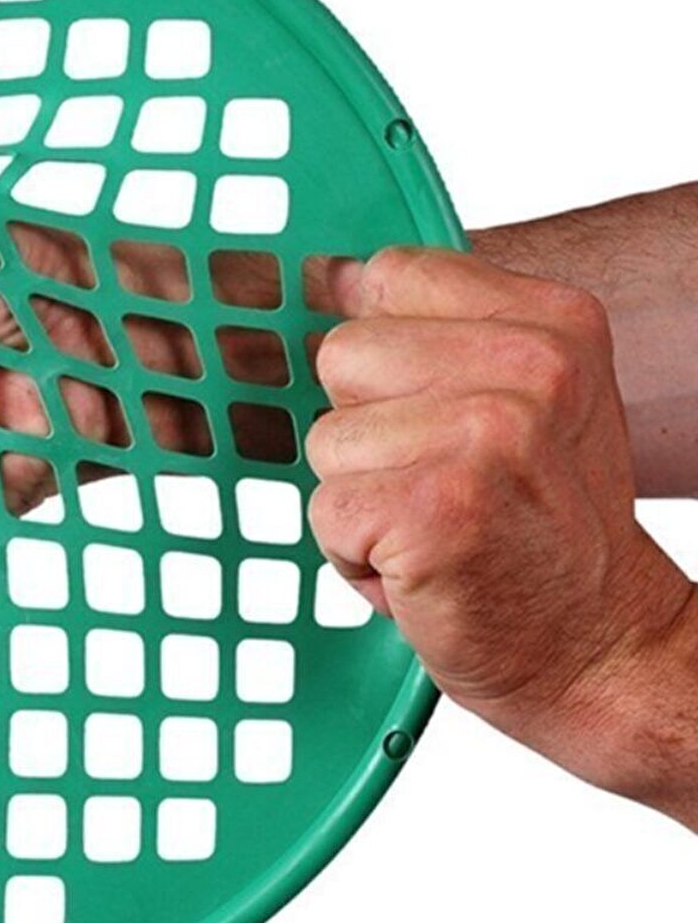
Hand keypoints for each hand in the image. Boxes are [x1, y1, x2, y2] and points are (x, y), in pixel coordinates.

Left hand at [307, 246, 697, 819]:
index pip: (390, 276)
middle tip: (441, 486)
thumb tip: (328, 277)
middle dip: (367, 430)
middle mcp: (531, 367)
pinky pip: (325, 509)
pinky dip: (355, 557)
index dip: (386, 356)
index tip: (429, 410)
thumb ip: (443, 332)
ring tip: (435, 530)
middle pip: (346, 355)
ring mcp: (485, 437)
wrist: (599, 646)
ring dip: (361, 500)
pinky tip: (423, 570)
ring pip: (327, 439)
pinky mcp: (434, 510)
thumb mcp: (532, 399)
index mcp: (554, 321)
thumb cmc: (545, 529)